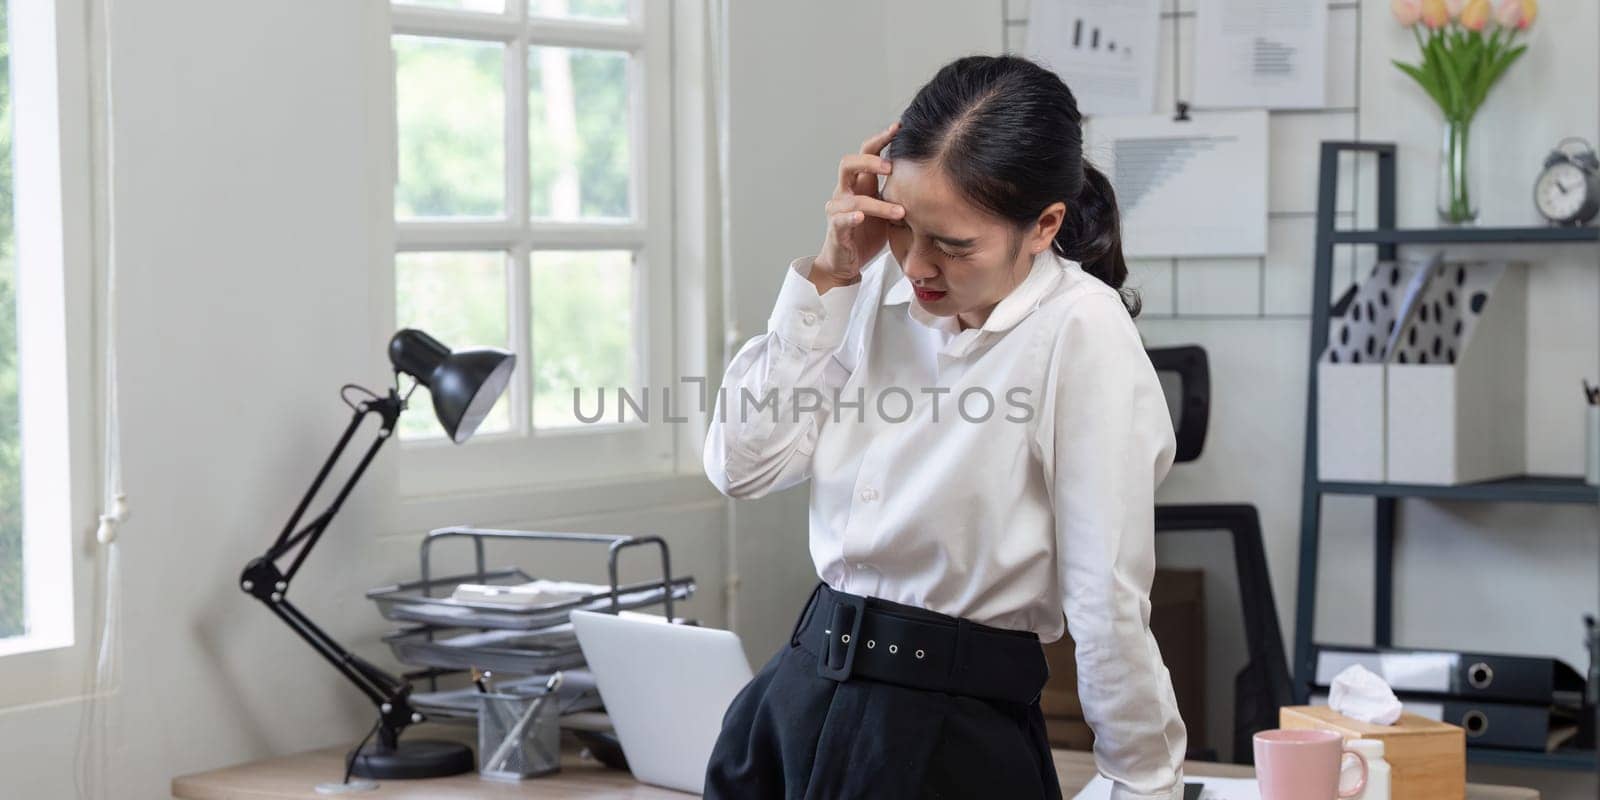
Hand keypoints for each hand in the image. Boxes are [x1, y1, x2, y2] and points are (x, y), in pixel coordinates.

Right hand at [812, 121, 904, 292]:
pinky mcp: (835, 229)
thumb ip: (899, 191)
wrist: (845, 261)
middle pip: (848, 163)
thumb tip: (932, 175)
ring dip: (878, 204)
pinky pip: (841, 219)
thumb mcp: (887, 207)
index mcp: (859, 183)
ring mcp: (837, 210)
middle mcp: (844, 191)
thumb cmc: (867, 233)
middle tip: (890, 167)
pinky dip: (851, 216)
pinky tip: (862, 216)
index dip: (880, 138)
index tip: (899, 127)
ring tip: (900, 212)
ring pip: (853, 198)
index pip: (866, 152)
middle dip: (869, 161)